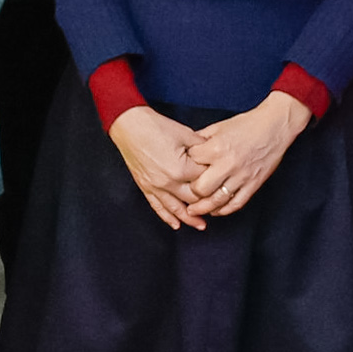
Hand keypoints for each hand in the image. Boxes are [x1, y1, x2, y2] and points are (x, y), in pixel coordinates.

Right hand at [107, 105, 206, 231]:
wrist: (130, 125)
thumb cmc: (156, 127)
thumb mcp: (185, 134)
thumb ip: (201, 148)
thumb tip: (213, 155)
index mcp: (181, 169)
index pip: (204, 181)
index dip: (214, 180)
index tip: (221, 182)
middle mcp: (168, 182)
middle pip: (193, 199)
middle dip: (206, 203)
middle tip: (217, 207)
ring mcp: (155, 186)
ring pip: (176, 209)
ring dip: (189, 219)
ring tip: (201, 226)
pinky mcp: (145, 187)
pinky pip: (158, 207)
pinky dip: (167, 217)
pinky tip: (176, 225)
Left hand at [177, 91, 311, 220]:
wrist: (274, 126)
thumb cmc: (246, 124)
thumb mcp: (218, 127)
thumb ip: (200, 139)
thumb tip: (184, 150)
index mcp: (216, 148)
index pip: (191, 165)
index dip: (183, 168)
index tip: (181, 172)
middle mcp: (227, 164)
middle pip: (201, 188)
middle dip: (191, 192)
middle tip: (186, 193)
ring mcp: (241, 176)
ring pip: (217, 201)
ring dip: (203, 208)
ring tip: (194, 210)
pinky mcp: (253, 184)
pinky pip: (236, 203)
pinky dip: (224, 210)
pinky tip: (216, 210)